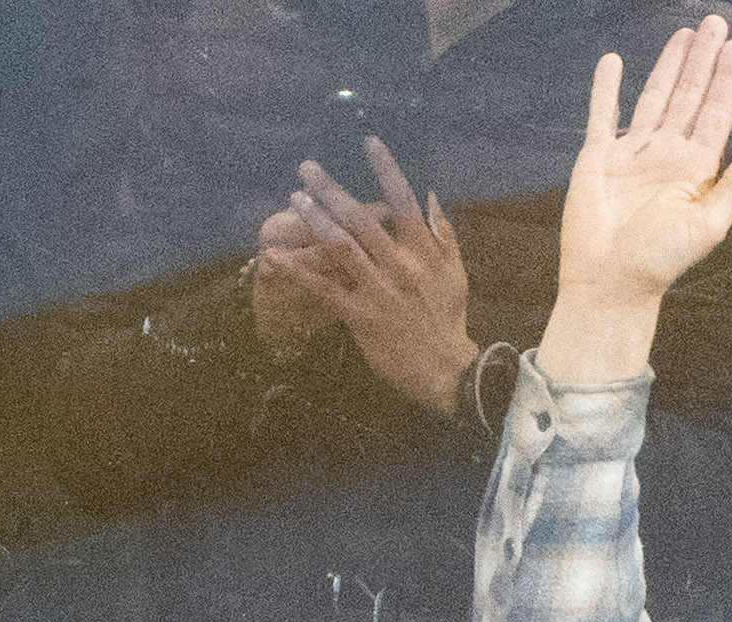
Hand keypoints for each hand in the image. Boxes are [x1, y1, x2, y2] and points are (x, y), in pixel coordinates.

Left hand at [254, 143, 476, 412]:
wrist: (445, 370)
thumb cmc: (449, 319)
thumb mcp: (456, 273)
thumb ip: (444, 233)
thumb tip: (430, 195)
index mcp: (425, 252)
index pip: (404, 202)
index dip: (387, 170)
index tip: (369, 141)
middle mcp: (400, 266)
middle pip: (361, 218)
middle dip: (331, 190)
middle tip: (307, 167)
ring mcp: (379, 291)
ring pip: (341, 246)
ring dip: (314, 219)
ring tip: (295, 198)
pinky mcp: (361, 316)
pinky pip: (324, 289)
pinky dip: (298, 272)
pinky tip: (275, 257)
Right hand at [535, 17, 731, 384]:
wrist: (610, 281)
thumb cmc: (659, 262)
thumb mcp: (708, 227)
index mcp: (695, 170)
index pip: (716, 113)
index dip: (727, 80)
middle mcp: (667, 155)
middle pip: (689, 95)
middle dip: (703, 59)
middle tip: (715, 22)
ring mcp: (633, 153)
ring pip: (654, 96)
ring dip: (669, 65)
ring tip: (684, 34)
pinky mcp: (598, 157)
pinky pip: (603, 114)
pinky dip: (607, 88)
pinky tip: (614, 62)